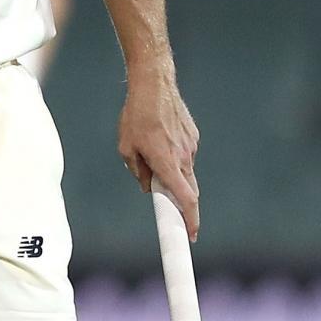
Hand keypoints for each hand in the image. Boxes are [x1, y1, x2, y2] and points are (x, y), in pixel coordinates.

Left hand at [118, 63, 200, 238]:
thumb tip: (147, 187)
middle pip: (189, 191)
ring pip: (186, 172)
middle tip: (178, 217)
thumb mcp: (126, 148)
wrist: (154, 85)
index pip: (185, 198)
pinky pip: (185, 155)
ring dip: (174, 175)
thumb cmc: (135, 117)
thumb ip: (138, 172)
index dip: (190, 219)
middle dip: (185, 206)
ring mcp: (191, 146)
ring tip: (153, 157)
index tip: (191, 234)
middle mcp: (183, 157)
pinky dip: (176, 158)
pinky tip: (161, 141)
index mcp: (165, 162)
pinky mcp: (193, 137)